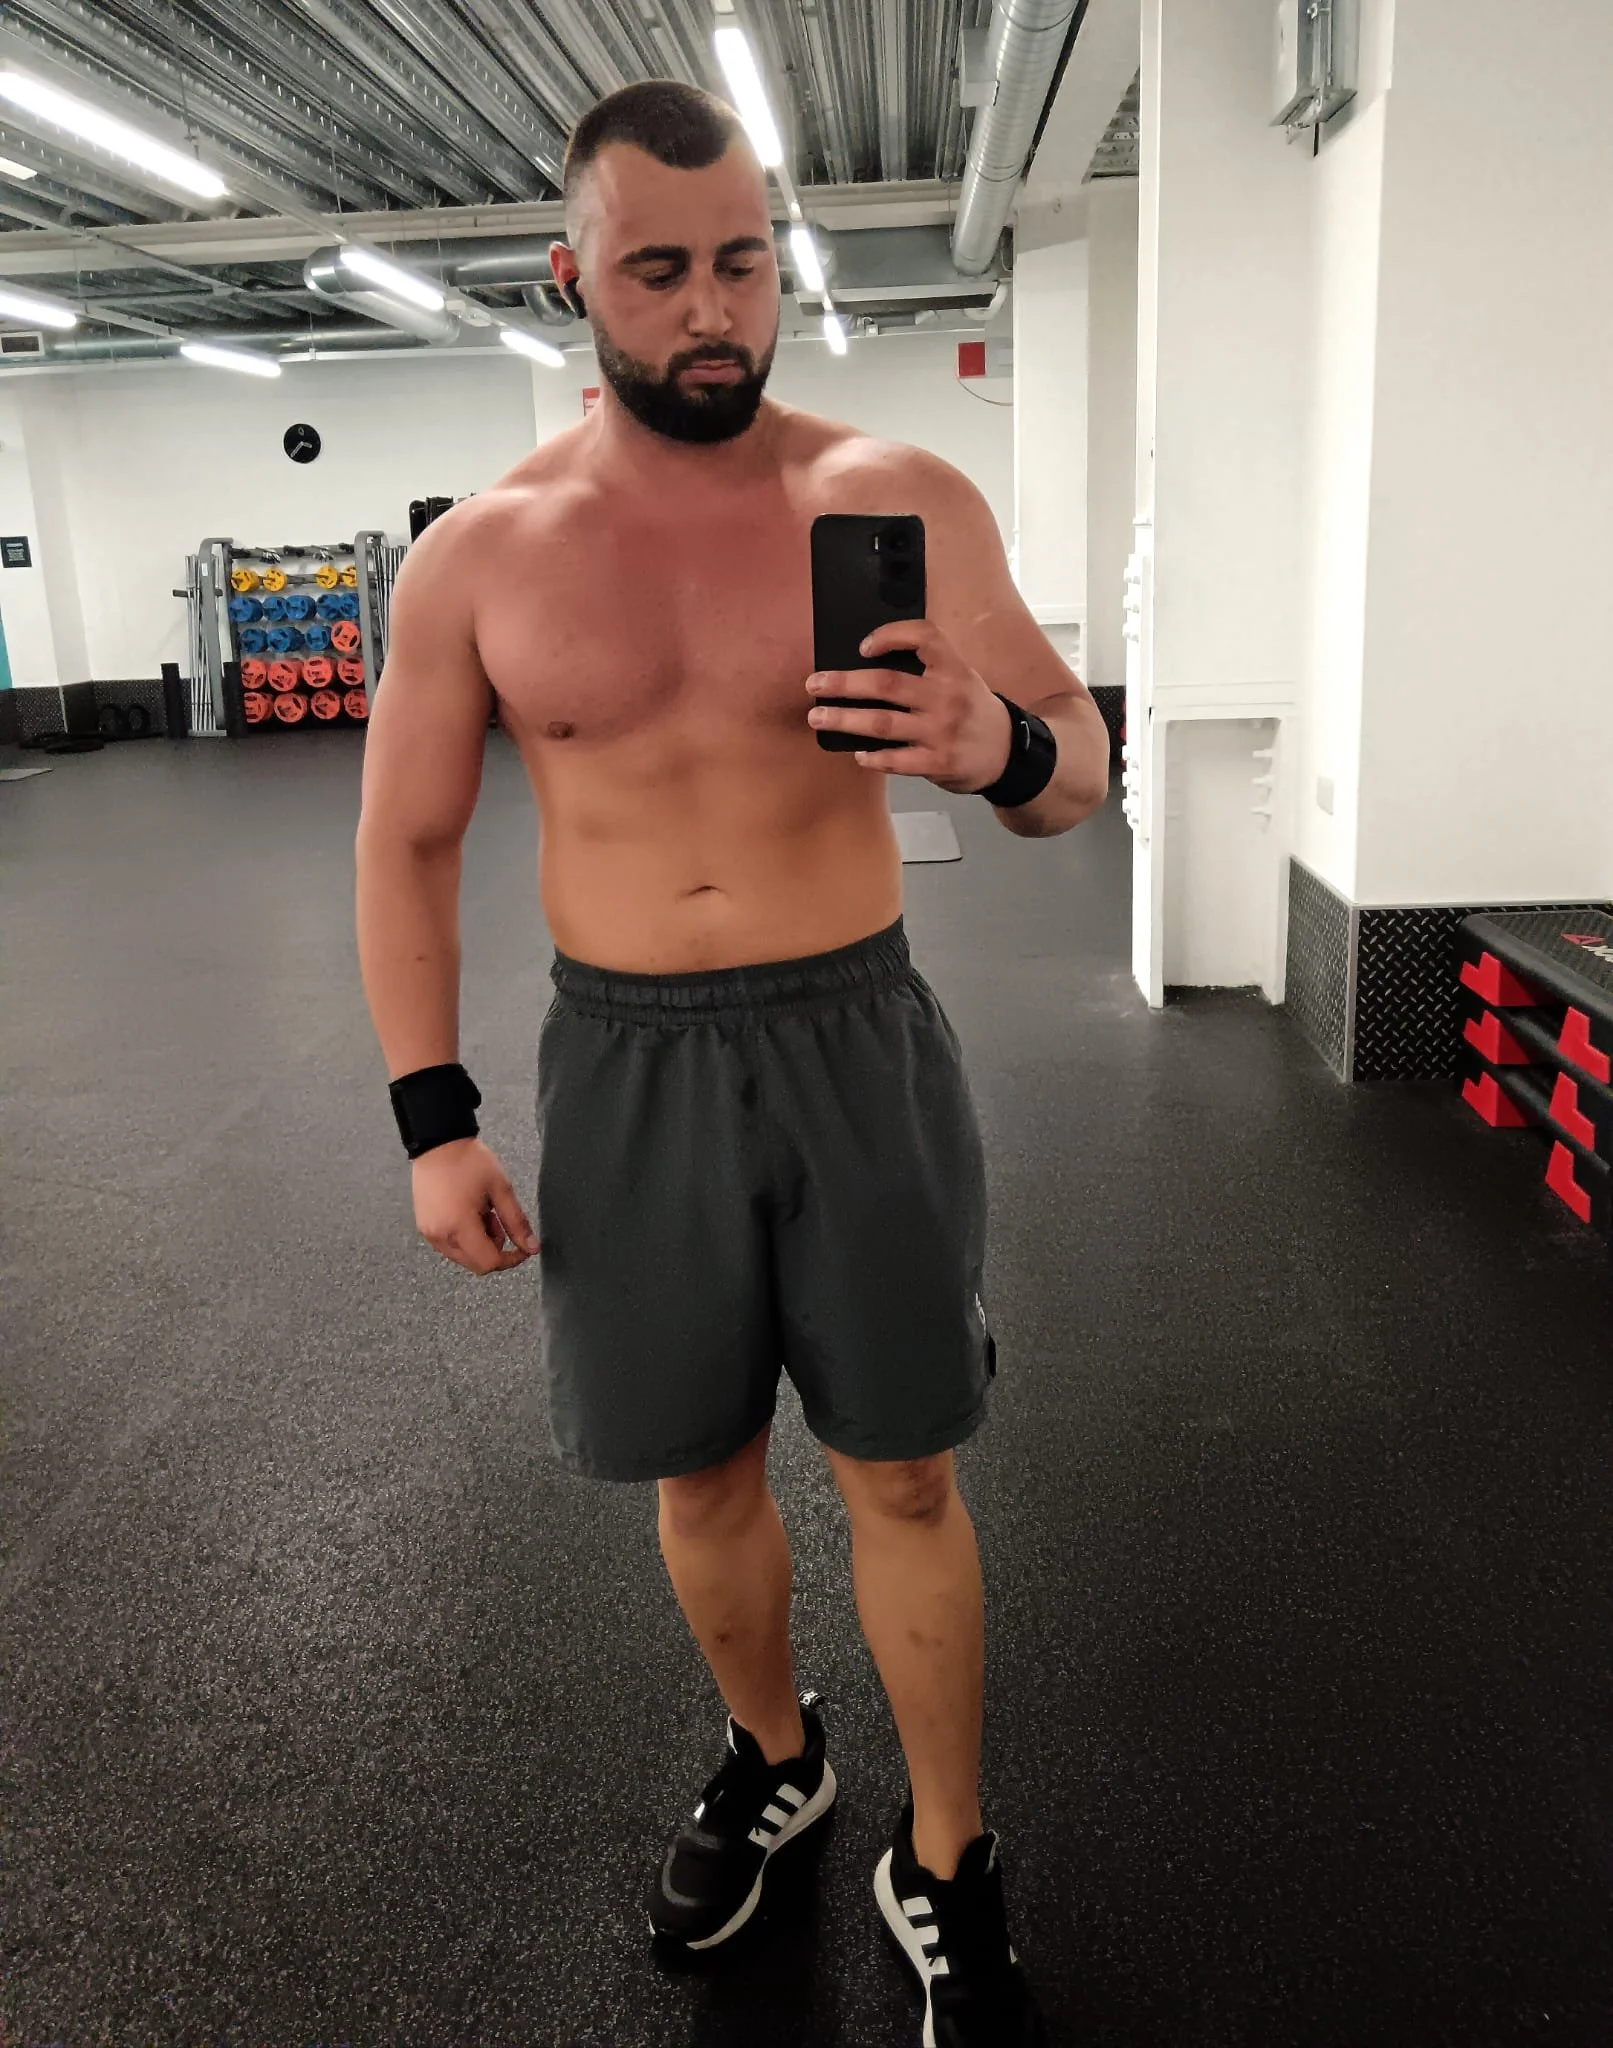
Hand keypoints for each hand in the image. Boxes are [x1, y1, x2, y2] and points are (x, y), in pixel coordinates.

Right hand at [411, 1137, 539, 1275]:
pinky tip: (467, 1213)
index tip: (522, 1248)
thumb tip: (531, 1247)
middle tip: (498, 1219)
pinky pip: (449, 1245)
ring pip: (462, 1256)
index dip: (510, 1260)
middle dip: (494, 1249)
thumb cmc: (468, 1161)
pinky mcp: (424, 1227)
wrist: (438, 1143)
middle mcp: (440, 1235)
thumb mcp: (501, 1190)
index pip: (488, 1262)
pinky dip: (463, 1237)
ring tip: (482, 1212)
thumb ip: (517, 1222)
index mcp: (459, 1226)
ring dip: (478, 1243)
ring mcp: (429, 1232)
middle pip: (475, 1264)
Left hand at [806, 619, 1013, 793]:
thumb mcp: (960, 677)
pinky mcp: (938, 762)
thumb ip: (926, 668)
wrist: (1006, 752)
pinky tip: (857, 753)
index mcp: (954, 667)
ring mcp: (942, 731)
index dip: (889, 636)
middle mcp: (948, 696)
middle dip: (844, 684)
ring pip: (883, 723)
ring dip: (845, 720)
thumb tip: (864, 666)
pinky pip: (896, 760)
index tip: (862, 647)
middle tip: (815, 684)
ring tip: (818, 718)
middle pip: (887, 684)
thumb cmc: (971, 710)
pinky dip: (873, 757)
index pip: (923, 636)